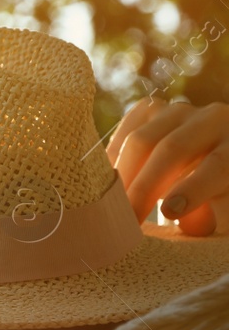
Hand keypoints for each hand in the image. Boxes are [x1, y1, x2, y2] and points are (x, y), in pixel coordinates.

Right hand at [108, 97, 228, 236]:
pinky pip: (126, 129)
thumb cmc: (212, 194)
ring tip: (112, 204)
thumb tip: (179, 220)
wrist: (205, 160)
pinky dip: (113, 155)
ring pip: (141, 139)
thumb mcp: (218, 209)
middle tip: (127, 219)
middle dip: (145, 187)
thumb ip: (204, 217)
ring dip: (122, 175)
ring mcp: (179, 111)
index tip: (169, 213)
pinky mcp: (154, 109)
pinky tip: (111, 179)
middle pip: (172, 149)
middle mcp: (213, 120)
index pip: (217, 165)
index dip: (193, 189)